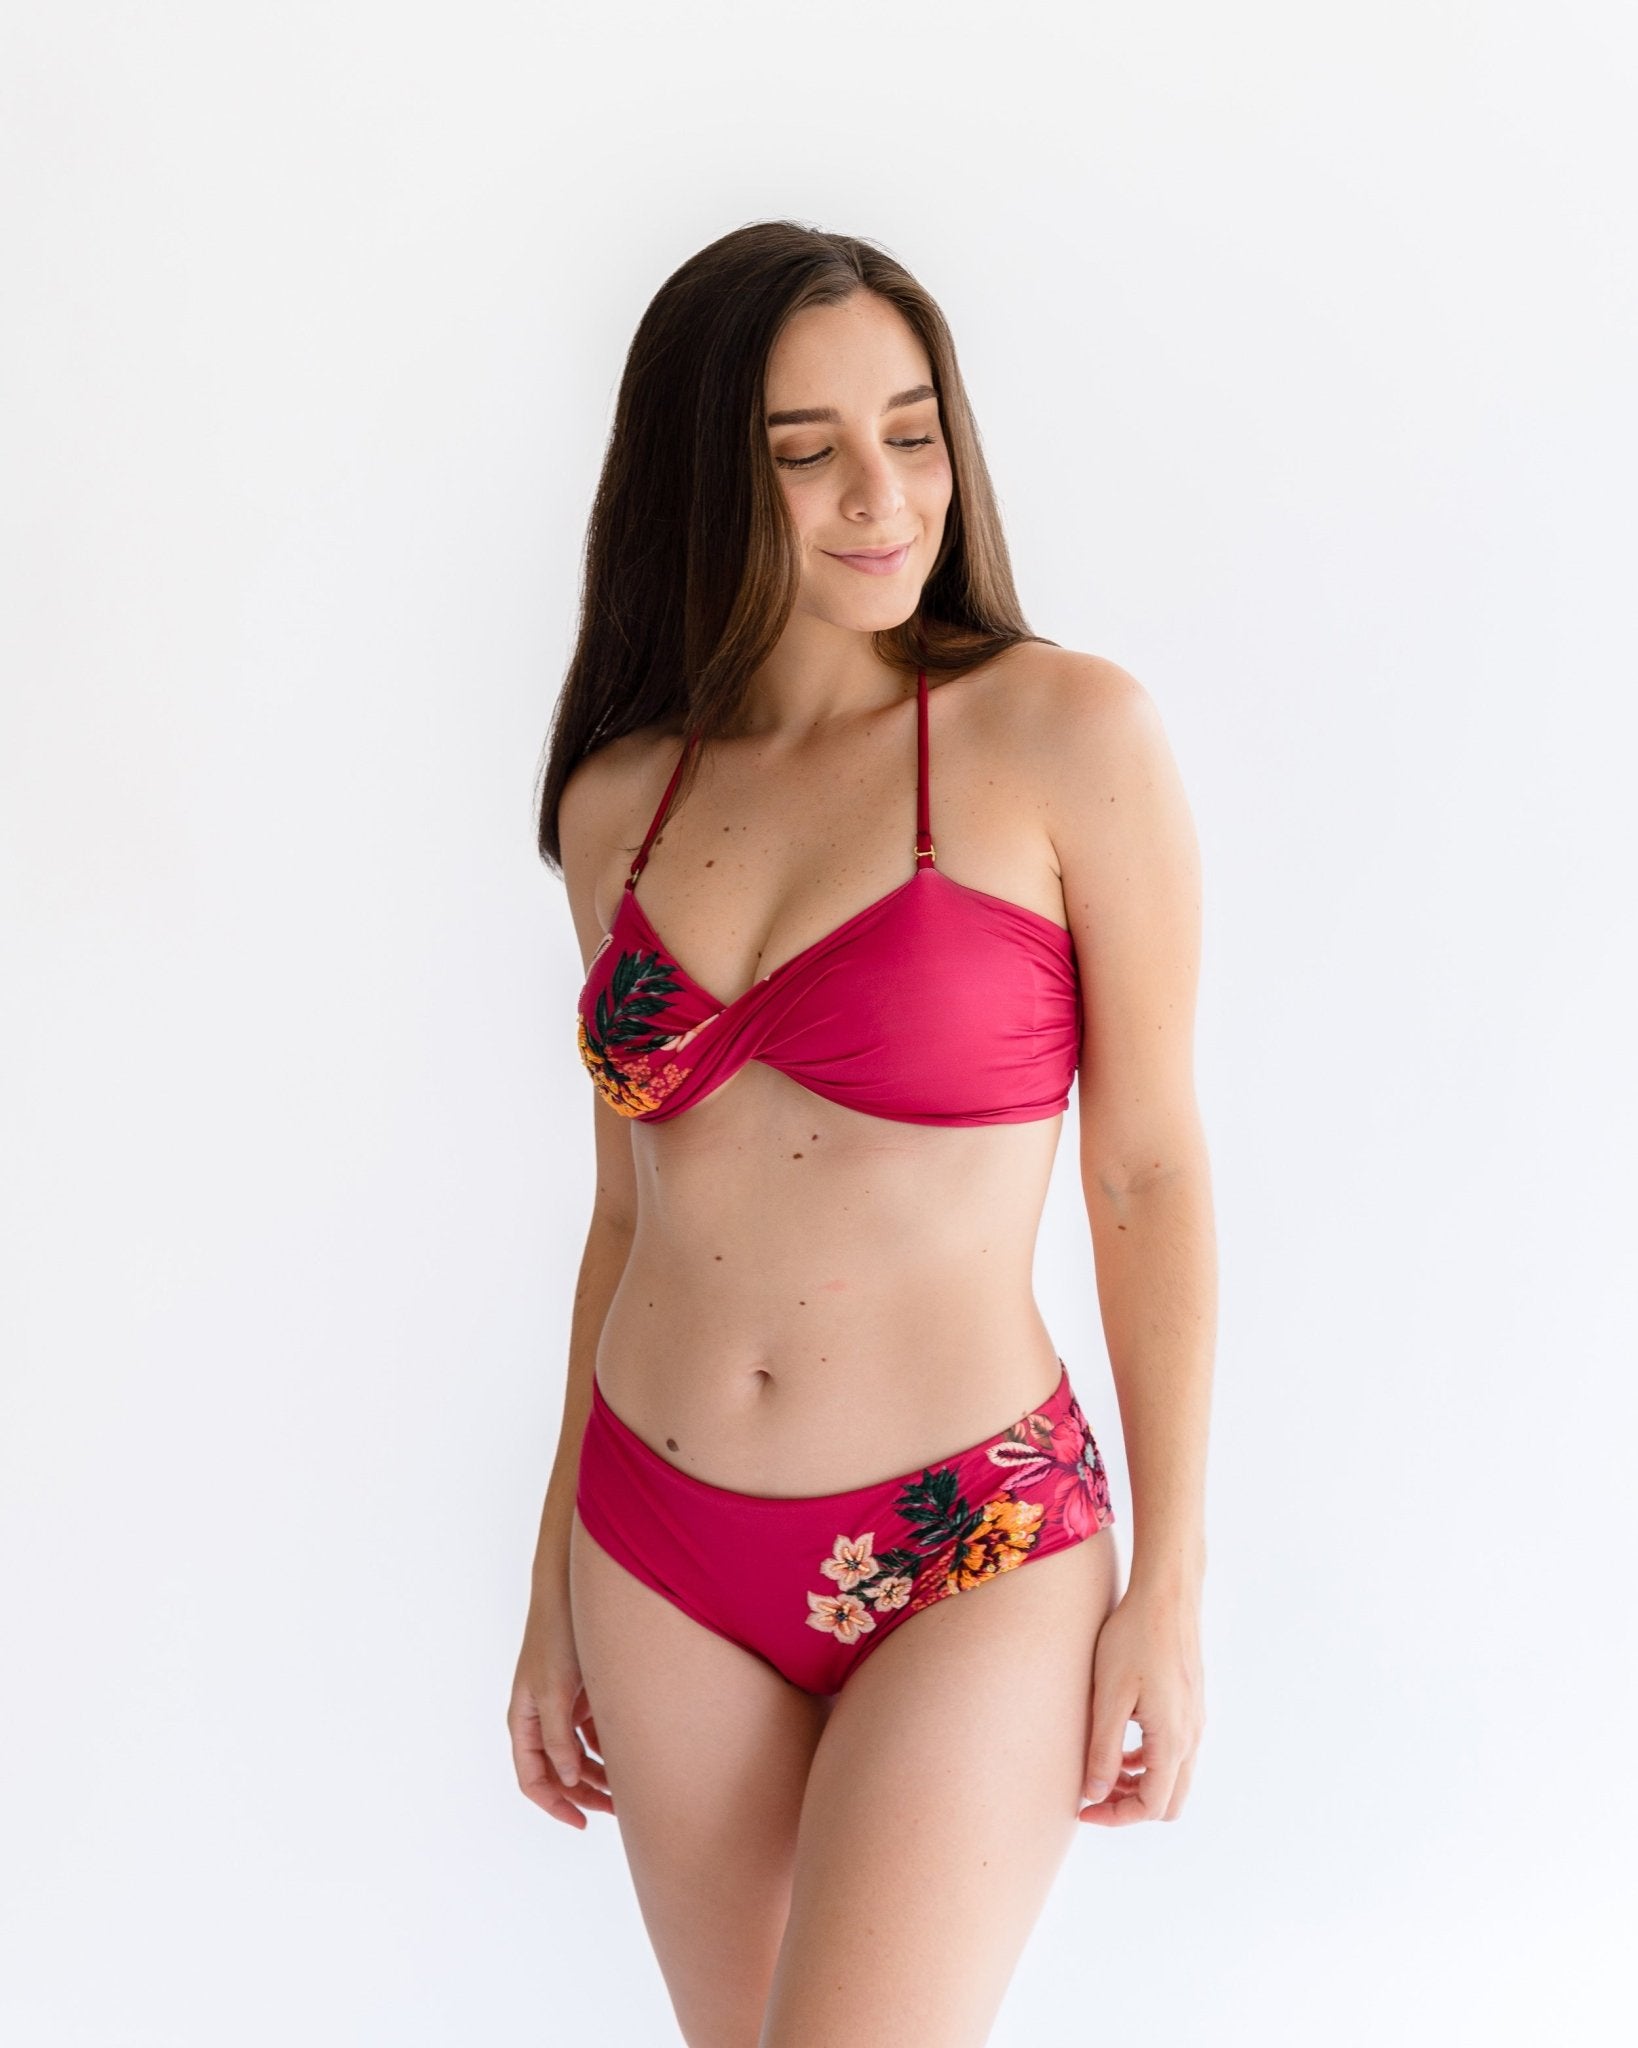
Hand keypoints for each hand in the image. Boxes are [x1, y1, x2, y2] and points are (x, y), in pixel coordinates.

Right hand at [507, 1598, 615, 1830]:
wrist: (571, 1592)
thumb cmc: (558, 1638)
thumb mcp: (556, 1691)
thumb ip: (558, 1739)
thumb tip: (567, 1781)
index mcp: (523, 1721)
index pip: (532, 1779)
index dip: (555, 1805)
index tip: (582, 1822)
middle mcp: (539, 1718)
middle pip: (559, 1772)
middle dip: (584, 1794)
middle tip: (619, 1809)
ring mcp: (561, 1706)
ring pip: (578, 1754)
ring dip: (600, 1773)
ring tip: (630, 1785)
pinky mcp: (580, 1693)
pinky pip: (592, 1732)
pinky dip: (608, 1746)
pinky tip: (630, 1751)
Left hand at [1077, 1583, 1204, 1825]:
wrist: (1165, 1596)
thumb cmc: (1133, 1640)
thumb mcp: (1109, 1698)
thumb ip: (1103, 1751)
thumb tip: (1096, 1795)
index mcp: (1172, 1741)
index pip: (1151, 1806)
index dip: (1115, 1816)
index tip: (1083, 1808)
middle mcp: (1191, 1737)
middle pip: (1169, 1801)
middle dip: (1130, 1806)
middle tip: (1094, 1793)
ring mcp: (1195, 1721)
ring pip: (1173, 1778)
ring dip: (1139, 1783)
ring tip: (1102, 1769)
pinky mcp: (1191, 1705)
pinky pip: (1175, 1752)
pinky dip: (1148, 1761)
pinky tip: (1120, 1742)